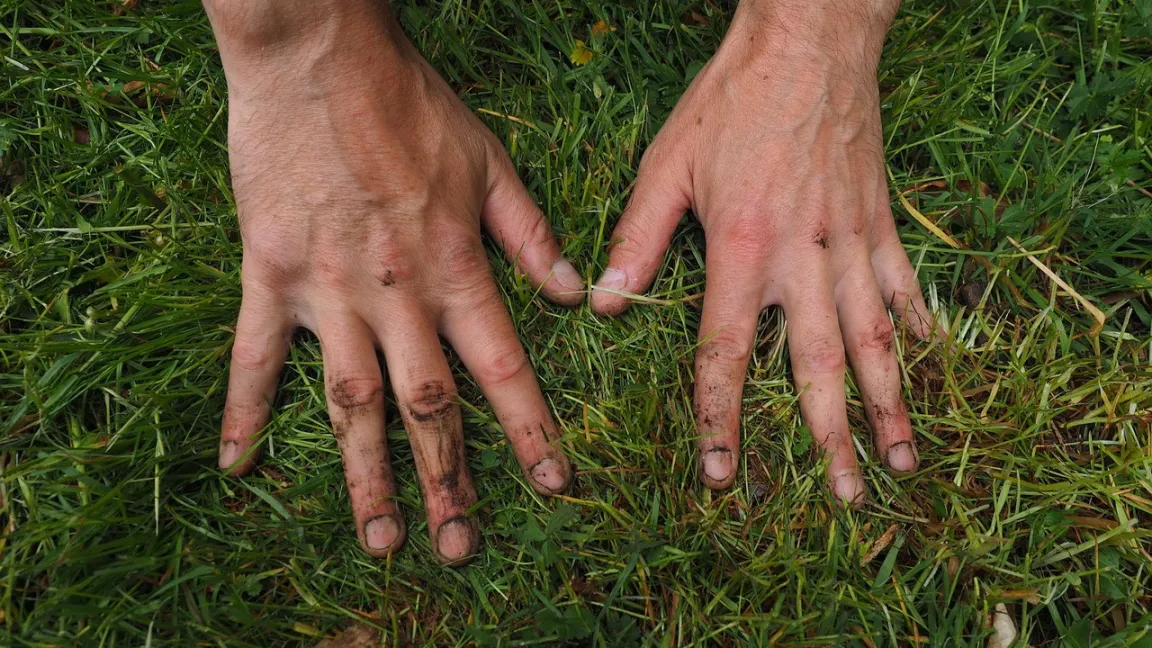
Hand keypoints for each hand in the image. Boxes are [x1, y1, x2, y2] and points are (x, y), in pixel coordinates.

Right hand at [206, 1, 581, 563]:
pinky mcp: (268, 274)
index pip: (503, 369)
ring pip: (349, 402)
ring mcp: (326, 290)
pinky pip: (253, 356)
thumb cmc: (408, 104)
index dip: (531, 431)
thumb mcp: (489, 162)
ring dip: (366, 475)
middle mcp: (395, 294)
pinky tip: (237, 465)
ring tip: (379, 538)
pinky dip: (244, 411)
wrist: (316, 55)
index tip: (551, 484)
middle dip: (448, 482)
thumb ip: (531, 235)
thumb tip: (578, 294)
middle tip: (459, 548)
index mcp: (454, 268)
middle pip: (426, 406)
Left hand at [591, 0, 933, 503]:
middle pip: (816, 365)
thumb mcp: (667, 164)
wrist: (808, 39)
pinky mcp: (880, 218)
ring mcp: (850, 240)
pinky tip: (927, 360)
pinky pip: (903, 282)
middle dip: (829, 436)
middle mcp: (803, 257)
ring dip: (889, 401)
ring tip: (902, 457)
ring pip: (874, 337)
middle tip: (843, 495)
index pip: (727, 353)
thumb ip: (636, 237)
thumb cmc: (731, 99)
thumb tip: (605, 301)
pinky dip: (917, 324)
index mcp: (742, 248)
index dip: (722, 419)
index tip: (725, 474)